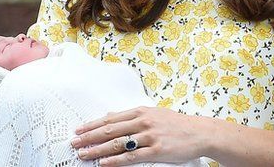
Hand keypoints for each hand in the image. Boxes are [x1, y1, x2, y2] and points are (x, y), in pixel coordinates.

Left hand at [71, 106, 208, 165]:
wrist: (199, 132)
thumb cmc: (176, 124)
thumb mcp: (154, 113)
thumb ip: (132, 115)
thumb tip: (110, 115)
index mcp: (141, 111)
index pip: (110, 119)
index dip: (92, 125)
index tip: (78, 130)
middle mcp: (143, 122)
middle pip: (110, 130)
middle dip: (89, 137)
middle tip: (74, 143)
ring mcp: (150, 136)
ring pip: (118, 143)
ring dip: (98, 149)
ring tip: (84, 154)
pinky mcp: (156, 150)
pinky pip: (132, 157)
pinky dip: (116, 160)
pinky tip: (104, 163)